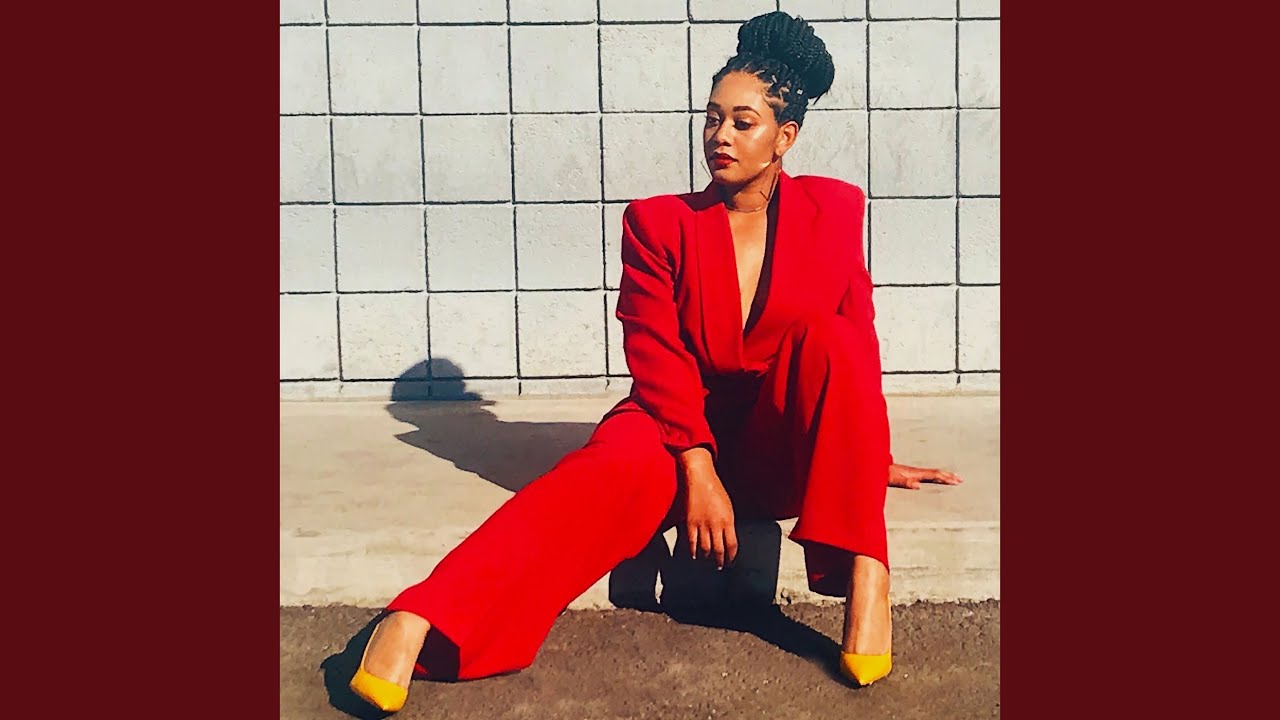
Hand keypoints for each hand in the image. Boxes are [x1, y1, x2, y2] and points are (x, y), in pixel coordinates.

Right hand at [679, 448, 737, 569]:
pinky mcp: (690, 522)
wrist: (700, 478)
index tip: (731, 562)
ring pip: (705, 549)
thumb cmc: (715, 490)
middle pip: (719, 550)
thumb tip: (727, 539)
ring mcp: (702, 524)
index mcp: (728, 520)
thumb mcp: (728, 507)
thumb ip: (728, 524)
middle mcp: (716, 524)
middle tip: (720, 566)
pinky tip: (695, 555)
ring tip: (708, 561)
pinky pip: (692, 542)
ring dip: (707, 557)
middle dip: (720, 561)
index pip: (732, 545)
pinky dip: (693, 551)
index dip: (732, 557)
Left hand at [889, 463, 962, 489]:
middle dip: (948, 476)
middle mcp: (916, 471)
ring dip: (944, 475)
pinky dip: (936, 476)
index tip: (955, 481)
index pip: (934, 475)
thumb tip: (918, 486)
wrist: (877, 468)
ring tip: (953, 478)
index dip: (945, 478)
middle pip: (936, 472)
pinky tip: (937, 478)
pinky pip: (928, 474)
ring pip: (933, 473)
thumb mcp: (894, 480)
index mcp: (915, 473)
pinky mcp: (911, 473)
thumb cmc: (885, 475)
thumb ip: (905, 483)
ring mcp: (914, 472)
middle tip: (960, 479)